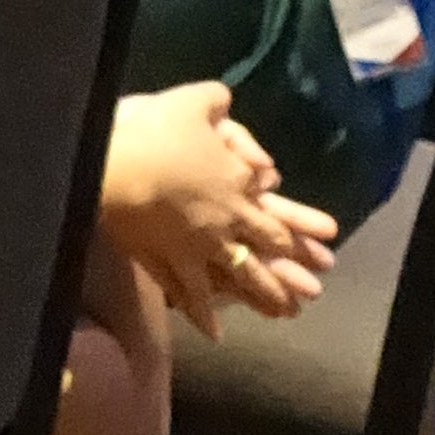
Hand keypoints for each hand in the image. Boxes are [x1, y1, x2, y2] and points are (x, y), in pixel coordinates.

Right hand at [101, 81, 337, 335]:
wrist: (110, 163)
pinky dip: (202, 314)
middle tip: (309, 297)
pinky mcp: (164, 262)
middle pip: (261, 254)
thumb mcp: (193, 101)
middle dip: (285, 275)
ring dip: (258, 299)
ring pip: (233, 280)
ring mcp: (194, 247)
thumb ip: (217, 102)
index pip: (273, 214)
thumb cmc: (154, 129)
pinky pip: (187, 293)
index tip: (324, 247)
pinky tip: (214, 333)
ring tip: (279, 316)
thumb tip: (230, 104)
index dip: (299, 232)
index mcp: (234, 184)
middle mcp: (223, 223)